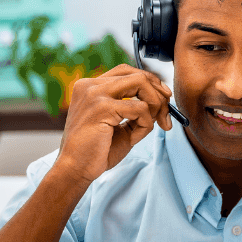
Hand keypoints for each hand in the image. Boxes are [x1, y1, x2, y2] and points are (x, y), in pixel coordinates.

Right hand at [53, 65, 172, 183]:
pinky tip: (134, 138)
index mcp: (91, 87)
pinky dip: (145, 125)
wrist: (75, 170)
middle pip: (138, 74)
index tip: (164, 98)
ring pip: (141, 84)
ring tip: (149, 126)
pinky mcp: (102, 107)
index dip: (150, 83)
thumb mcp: (120, 123)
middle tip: (166, 115)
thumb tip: (162, 99)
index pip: (127, 72)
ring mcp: (95, 94)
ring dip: (155, 106)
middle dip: (159, 94)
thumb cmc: (96, 150)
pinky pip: (140, 108)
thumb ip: (136, 109)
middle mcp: (90, 85)